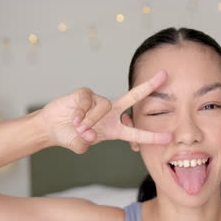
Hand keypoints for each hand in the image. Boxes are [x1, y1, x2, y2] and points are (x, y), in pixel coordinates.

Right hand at [39, 70, 170, 153]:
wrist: (51, 128)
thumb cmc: (69, 136)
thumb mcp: (80, 144)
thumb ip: (84, 143)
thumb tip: (87, 135)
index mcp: (114, 129)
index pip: (136, 132)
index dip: (152, 136)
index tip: (169, 137)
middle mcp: (110, 113)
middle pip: (133, 97)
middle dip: (149, 87)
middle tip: (164, 76)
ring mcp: (98, 101)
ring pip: (105, 107)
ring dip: (91, 120)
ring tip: (79, 127)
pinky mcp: (86, 94)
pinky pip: (88, 101)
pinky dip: (81, 112)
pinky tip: (73, 119)